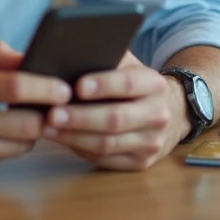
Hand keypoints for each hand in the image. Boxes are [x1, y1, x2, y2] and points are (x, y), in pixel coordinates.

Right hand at [0, 40, 71, 175]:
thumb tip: (30, 57)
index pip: (18, 86)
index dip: (48, 88)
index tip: (65, 89)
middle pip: (28, 122)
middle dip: (47, 114)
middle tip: (55, 106)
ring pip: (22, 144)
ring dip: (33, 131)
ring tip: (30, 117)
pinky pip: (6, 157)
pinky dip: (14, 144)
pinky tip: (7, 132)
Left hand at [42, 51, 189, 170]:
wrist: (171, 113)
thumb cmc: (136, 85)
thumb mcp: (129, 65)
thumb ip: (108, 60)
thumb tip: (68, 57)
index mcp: (155, 85)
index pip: (129, 84)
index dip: (103, 85)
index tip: (77, 86)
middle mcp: (158, 114)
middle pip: (116, 119)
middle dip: (80, 117)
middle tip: (52, 113)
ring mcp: (152, 142)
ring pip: (108, 144)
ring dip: (74, 137)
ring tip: (48, 127)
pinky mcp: (141, 162)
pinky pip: (105, 159)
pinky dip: (80, 149)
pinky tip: (62, 139)